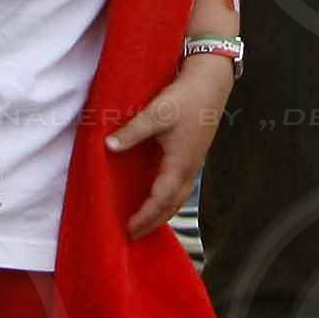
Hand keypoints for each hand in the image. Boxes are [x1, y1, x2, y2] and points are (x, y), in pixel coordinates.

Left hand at [105, 52, 236, 236]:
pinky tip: (158, 193)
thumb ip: (132, 131)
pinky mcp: (194, 156)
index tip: (129, 229)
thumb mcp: (156, 113)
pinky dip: (168, 198)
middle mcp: (189, 170)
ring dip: (162, 212)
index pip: (160, 200)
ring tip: (145, 221)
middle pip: (171, 206)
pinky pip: (180, 187)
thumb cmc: (184, 99)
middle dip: (154, 222)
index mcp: (179, 165)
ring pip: (178, 197)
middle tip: (134, 234)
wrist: (210, 83)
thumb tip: (108, 146)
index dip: (145, 217)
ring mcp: (194, 164)